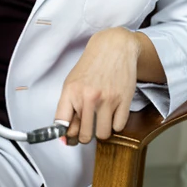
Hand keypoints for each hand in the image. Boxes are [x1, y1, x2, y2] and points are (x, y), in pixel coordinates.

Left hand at [54, 28, 140, 145]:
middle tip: (88, 128)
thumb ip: (68, 107)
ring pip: (102, 135)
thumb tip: (65, 137)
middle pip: (84, 136)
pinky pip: (118, 127)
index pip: (62, 125)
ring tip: (101, 119)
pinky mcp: (124, 100)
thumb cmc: (92, 65)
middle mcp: (88, 97)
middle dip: (85, 135)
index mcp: (71, 91)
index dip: (65, 136)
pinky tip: (113, 112)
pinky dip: (116, 123)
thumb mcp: (73, 82)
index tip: (68, 138)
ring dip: (102, 131)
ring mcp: (107, 99)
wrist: (114, 47)